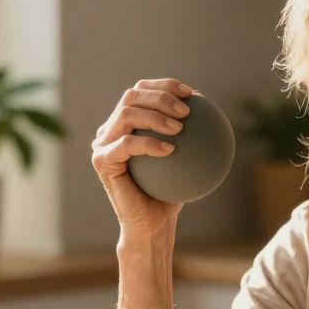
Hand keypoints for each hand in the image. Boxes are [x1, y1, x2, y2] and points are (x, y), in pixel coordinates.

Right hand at [90, 78, 193, 234]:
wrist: (153, 223)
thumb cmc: (172, 191)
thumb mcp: (187, 157)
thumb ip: (190, 131)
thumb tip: (206, 104)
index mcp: (127, 123)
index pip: (142, 91)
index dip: (165, 85)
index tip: (192, 94)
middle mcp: (111, 129)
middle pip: (132, 96)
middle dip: (161, 96)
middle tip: (186, 110)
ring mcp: (103, 143)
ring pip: (126, 114)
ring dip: (155, 116)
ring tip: (180, 127)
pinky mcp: (101, 161)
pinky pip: (126, 145)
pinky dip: (149, 144)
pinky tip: (171, 149)